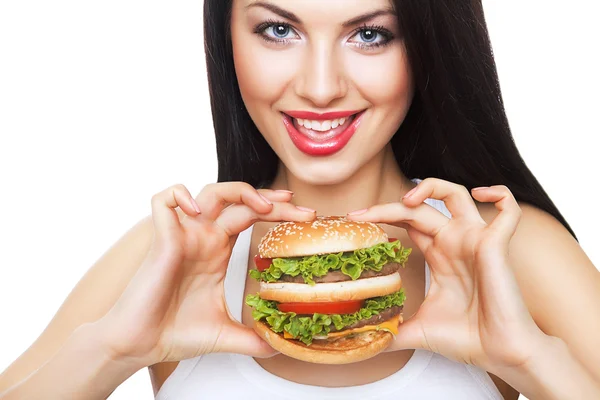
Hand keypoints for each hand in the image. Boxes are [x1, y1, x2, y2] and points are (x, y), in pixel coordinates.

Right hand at [98, 182, 315, 366]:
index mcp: (218, 251)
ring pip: (209, 191)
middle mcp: (203, 237)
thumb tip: (278, 348)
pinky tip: (197, 211)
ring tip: (261, 205)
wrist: (140, 344)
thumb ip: (252, 338)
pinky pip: (163, 201)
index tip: (304, 218)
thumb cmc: (174, 333)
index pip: (252, 217)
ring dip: (237, 190)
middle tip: (299, 207)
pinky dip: (179, 196)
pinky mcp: (161, 239)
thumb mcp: (224, 333)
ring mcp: (183, 235)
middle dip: (272, 199)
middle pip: (240, 201)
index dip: (278, 212)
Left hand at [347, 178, 544, 372]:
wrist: (500, 354)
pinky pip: (509, 209)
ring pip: (456, 194)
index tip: (355, 221)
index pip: (407, 222)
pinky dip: (500, 194)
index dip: (383, 216)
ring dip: (431, 187)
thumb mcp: (418, 331)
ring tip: (406, 198)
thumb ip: (392, 331)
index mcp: (438, 255)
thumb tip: (366, 344)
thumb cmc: (467, 339)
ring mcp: (475, 240)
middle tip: (362, 215)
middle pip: (419, 208)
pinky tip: (480, 193)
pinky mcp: (496, 245)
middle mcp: (455, 242)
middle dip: (388, 207)